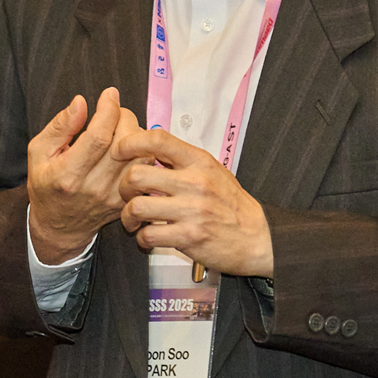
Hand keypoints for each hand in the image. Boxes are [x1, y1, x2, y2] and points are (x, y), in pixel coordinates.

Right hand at [27, 88, 141, 264]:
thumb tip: (80, 103)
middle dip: (123, 117)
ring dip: (135, 134)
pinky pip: (146, 169)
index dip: (108, 110)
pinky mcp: (127, 200)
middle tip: (113, 111)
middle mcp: (94, 187)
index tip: (109, 94)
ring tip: (119, 129)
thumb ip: (59, 126)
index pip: (98, 137)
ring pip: (141, 155)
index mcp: (68, 174)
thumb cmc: (46, 185)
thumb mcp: (38, 152)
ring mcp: (114, 196)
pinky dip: (141, 151)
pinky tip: (127, 147)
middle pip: (124, 143)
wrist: (59, 226)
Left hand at [110, 126, 275, 278]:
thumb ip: (183, 161)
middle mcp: (195, 183)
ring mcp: (192, 211)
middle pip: (137, 175)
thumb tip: (148, 149)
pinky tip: (148, 237)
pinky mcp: (189, 237)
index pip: (158, 140)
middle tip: (127, 196)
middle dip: (123, 188)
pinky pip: (148, 235)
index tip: (119, 151)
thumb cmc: (231, 205)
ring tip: (134, 220)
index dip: (130, 143)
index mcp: (199, 162)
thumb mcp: (212, 172)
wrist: (257, 238)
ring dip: (128, 216)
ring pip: (137, 207)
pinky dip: (142, 238)